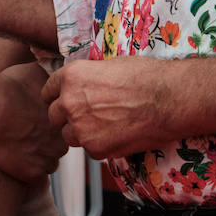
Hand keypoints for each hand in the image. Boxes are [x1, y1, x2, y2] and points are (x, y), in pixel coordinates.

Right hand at [0, 62, 66, 181]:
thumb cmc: (9, 87)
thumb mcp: (34, 72)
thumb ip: (49, 79)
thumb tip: (52, 77)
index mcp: (63, 121)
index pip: (63, 128)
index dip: (49, 126)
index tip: (36, 122)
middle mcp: (60, 141)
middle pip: (58, 147)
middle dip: (46, 143)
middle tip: (27, 135)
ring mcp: (47, 159)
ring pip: (48, 164)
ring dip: (38, 158)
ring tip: (20, 148)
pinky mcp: (32, 173)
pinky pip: (34, 176)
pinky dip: (25, 169)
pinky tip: (13, 157)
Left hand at [42, 56, 177, 158]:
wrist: (168, 100)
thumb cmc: (144, 77)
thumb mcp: (108, 66)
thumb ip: (86, 78)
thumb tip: (81, 85)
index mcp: (71, 77)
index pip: (47, 91)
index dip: (57, 97)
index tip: (65, 101)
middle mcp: (69, 102)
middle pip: (54, 116)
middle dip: (66, 117)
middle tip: (87, 116)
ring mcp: (81, 128)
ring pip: (69, 136)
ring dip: (81, 133)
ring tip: (105, 126)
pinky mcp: (96, 149)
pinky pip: (89, 149)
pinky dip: (99, 145)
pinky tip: (118, 135)